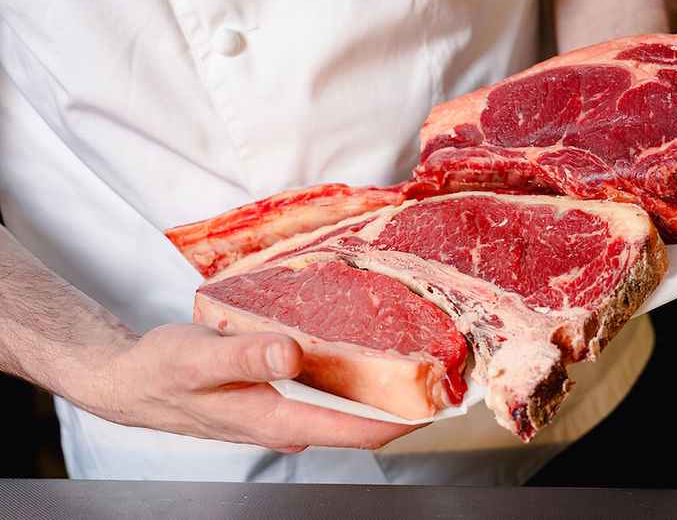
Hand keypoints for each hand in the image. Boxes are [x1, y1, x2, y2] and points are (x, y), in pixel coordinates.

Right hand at [105, 323, 418, 452]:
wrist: (132, 382)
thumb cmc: (163, 371)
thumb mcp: (198, 357)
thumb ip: (246, 356)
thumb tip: (291, 352)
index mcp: (277, 420)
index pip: (358, 429)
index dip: (406, 417)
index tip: (445, 398)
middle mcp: (289, 424)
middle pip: (362, 420)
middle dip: (405, 399)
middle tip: (445, 364)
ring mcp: (285, 414)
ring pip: (347, 406)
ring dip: (382, 386)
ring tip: (417, 350)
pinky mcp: (279, 398)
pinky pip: (328, 392)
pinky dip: (352, 375)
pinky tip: (362, 346)